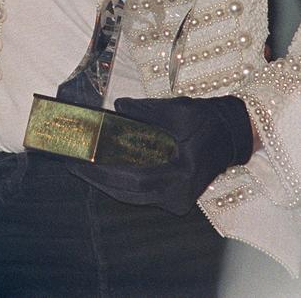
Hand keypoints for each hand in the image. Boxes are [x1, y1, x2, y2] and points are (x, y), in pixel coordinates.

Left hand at [65, 95, 252, 215]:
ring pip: (133, 196)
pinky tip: (103, 168)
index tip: (80, 162)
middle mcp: (177, 196)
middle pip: (129, 194)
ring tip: (82, 165)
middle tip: (73, 164)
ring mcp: (176, 201)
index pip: (134, 180)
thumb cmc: (207, 120)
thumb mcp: (178, 110)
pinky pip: (141, 192)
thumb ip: (146, 110)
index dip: (104, 173)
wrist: (233, 134)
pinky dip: (121, 181)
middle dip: (99, 179)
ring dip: (107, 181)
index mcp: (181, 176)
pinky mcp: (173, 197)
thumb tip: (118, 106)